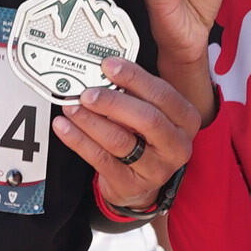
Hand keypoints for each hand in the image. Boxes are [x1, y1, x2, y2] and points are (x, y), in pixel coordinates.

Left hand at [55, 56, 200, 210]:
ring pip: (120, 140)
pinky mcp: (131, 184)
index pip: (163, 94)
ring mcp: (156, 168)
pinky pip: (101, 159)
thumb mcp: (152, 113)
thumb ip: (136, 93)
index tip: (108, 66)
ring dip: (90, 121)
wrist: (141, 184)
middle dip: (112, 102)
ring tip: (71, 107)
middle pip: (146, 119)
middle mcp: (177, 145)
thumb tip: (104, 72)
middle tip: (87, 93)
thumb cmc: (146, 140)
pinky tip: (65, 127)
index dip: (134, 77)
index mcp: (186, 120)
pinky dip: (78, 140)